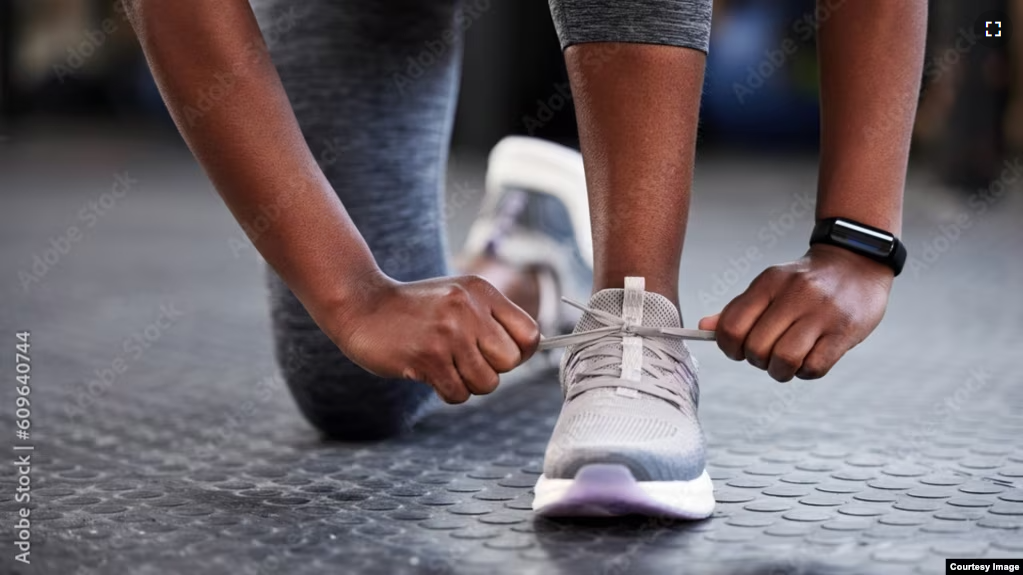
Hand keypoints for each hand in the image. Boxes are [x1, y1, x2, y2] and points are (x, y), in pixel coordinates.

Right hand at [321, 271, 539, 403]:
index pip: (529, 334)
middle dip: (492, 369)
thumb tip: (526, 351)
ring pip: (487, 382)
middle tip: (466, 360)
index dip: (520, 353)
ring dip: (468, 383)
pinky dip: (448, 391)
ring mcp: (448, 333)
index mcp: (482, 292)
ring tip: (447, 366)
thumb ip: (491, 317)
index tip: (499, 355)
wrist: (362, 305)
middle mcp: (468, 309)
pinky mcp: (428, 357)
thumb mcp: (458, 296)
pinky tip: (430, 372)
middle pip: (510, 362)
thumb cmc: (415, 308)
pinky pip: (459, 393)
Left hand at [698, 244, 892, 381]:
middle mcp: (794, 295)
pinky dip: (805, 372)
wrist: (857, 263)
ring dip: (780, 371)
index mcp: (769, 283)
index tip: (739, 350)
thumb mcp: (769, 285)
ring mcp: (821, 314)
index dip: (729, 348)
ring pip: (784, 359)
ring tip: (786, 362)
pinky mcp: (844, 331)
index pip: (732, 325)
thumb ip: (738, 309)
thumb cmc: (805, 282)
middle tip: (767, 356)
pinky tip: (808, 360)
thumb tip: (704, 328)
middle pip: (757, 347)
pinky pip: (815, 367)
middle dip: (757, 361)